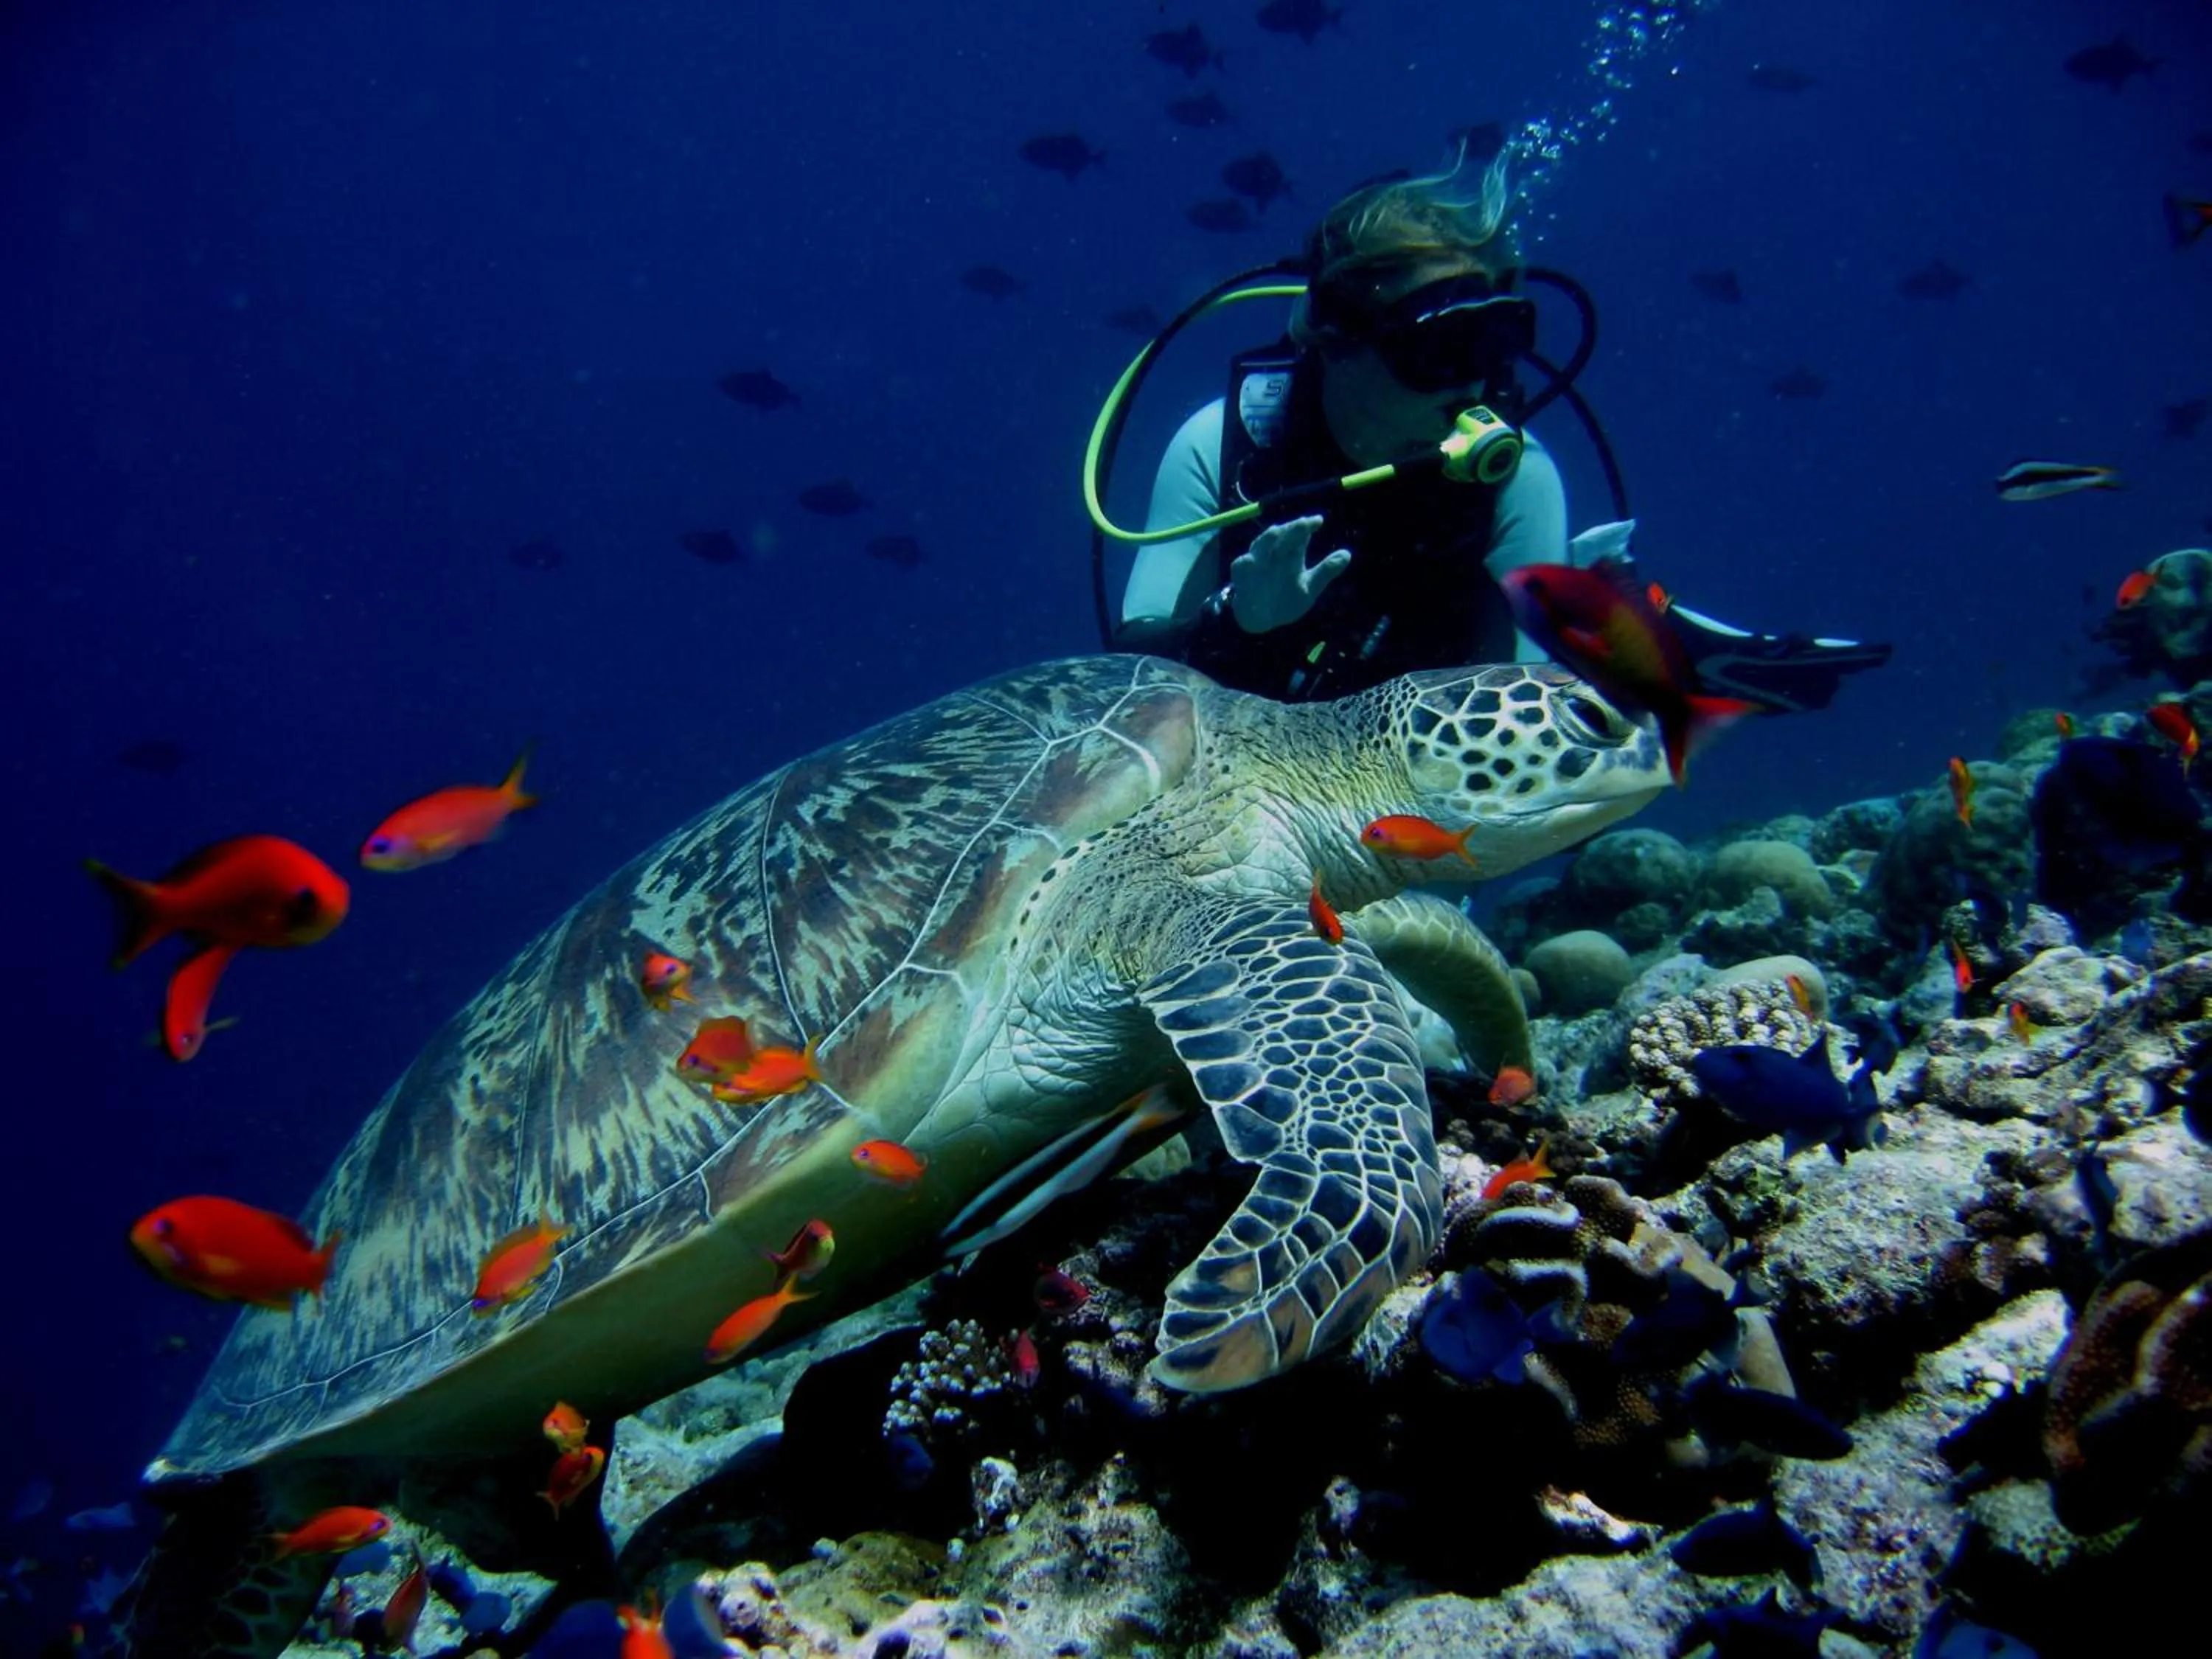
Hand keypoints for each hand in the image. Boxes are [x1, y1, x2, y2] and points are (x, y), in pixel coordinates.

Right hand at [1228, 515, 1351, 632]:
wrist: (1263, 619)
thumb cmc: (1286, 599)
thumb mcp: (1310, 587)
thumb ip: (1326, 571)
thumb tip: (1348, 554)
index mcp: (1292, 553)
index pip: (1300, 533)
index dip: (1307, 525)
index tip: (1318, 521)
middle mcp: (1275, 552)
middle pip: (1282, 534)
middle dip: (1292, 528)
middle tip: (1304, 524)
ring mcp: (1257, 560)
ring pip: (1261, 544)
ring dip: (1269, 538)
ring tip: (1278, 532)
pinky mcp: (1241, 572)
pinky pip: (1243, 564)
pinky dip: (1247, 562)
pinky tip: (1251, 560)